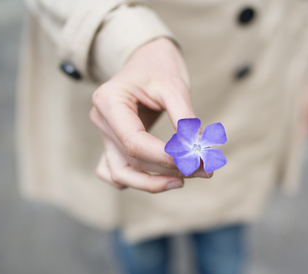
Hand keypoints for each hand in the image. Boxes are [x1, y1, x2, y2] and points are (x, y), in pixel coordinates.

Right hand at [90, 38, 208, 192]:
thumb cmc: (159, 66)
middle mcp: (102, 120)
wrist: (147, 58)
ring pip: (121, 174)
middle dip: (169, 170)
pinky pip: (117, 172)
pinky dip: (138, 179)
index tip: (196, 160)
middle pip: (131, 160)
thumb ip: (185, 118)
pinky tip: (165, 177)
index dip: (165, 157)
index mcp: (109, 101)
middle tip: (205, 169)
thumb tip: (198, 151)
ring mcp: (105, 134)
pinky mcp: (114, 143)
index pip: (134, 142)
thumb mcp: (175, 86)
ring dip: (153, 182)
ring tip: (187, 176)